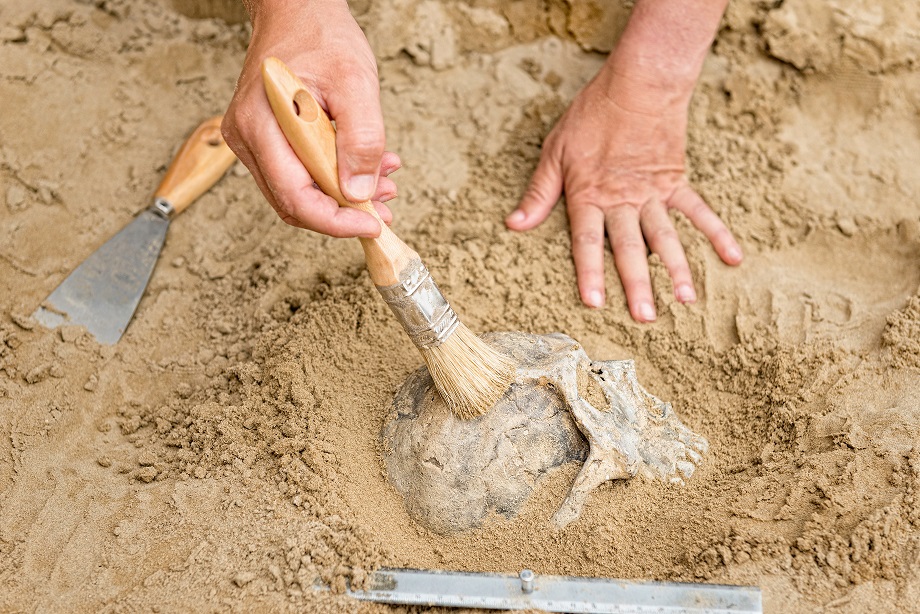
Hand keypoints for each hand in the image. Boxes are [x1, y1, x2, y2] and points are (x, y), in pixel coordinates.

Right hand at [222, 0, 399, 236]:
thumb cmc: (322, 37)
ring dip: (343, 196)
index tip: (371, 224)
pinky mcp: (267, 141)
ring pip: (299, 191)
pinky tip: (367, 168)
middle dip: (342, 213)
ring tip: (383, 182)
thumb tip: (359, 193)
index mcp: (261, 125)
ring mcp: (254, 142)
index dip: (335, 221)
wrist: (300, 11)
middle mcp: (248, 139)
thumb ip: (361, 138)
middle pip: (294, 201)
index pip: (294, 196)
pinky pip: (301, 174)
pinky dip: (336, 178)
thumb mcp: (356, 83)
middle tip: (384, 209)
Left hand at [506, 64, 741, 321]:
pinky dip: (717, 233)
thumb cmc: (591, 117)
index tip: (595, 303)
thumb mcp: (555, 151)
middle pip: (631, 248)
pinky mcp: (676, 181)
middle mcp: (623, 200)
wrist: (638, 84)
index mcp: (589, 195)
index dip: (590, 273)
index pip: (588, 241)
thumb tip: (515, 224)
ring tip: (685, 300)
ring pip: (666, 237)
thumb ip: (539, 192)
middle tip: (646, 318)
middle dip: (638, 284)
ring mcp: (653, 193)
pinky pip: (699, 211)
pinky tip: (733, 258)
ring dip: (677, 269)